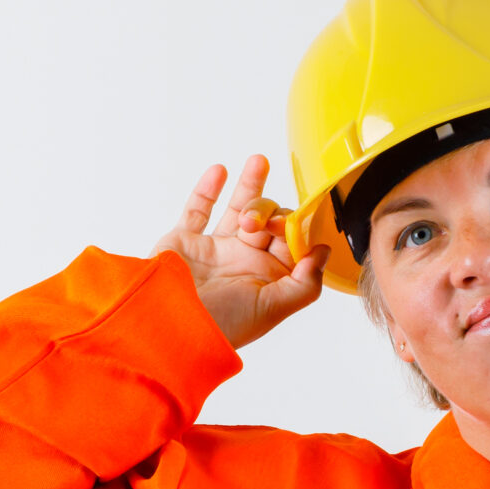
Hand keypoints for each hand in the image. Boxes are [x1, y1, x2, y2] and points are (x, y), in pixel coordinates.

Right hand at [154, 154, 327, 348]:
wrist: (169, 327)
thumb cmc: (221, 325)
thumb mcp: (273, 308)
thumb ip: (304, 283)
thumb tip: (320, 252)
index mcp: (266, 278)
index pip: (291, 241)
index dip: (295, 228)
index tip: (289, 226)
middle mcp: (243, 262)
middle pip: (268, 221)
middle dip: (269, 212)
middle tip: (258, 222)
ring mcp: (214, 249)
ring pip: (238, 209)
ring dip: (251, 185)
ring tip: (259, 161)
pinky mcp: (185, 241)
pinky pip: (198, 210)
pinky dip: (207, 190)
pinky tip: (220, 171)